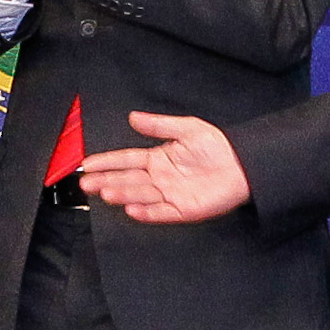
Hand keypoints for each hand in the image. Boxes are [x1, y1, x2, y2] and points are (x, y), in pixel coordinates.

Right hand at [76, 112, 247, 222]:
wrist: (242, 164)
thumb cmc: (218, 146)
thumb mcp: (186, 128)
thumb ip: (158, 125)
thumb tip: (133, 117)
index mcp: (158, 158)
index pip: (126, 160)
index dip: (107, 162)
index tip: (88, 164)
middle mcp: (161, 178)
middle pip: (128, 179)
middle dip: (106, 180)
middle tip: (87, 183)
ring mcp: (170, 194)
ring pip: (141, 195)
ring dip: (123, 194)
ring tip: (106, 192)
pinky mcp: (183, 209)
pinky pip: (161, 212)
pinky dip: (146, 212)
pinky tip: (132, 209)